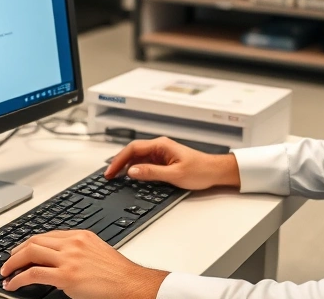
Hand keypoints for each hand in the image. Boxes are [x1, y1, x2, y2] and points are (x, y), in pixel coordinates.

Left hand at [0, 230, 166, 298]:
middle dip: (16, 252)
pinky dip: (19, 279)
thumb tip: (60, 260)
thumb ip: (78, 252)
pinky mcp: (65, 276)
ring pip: (30, 254)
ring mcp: (68, 258)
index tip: (21, 251)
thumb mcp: (96, 252)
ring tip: (6, 273)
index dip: (29, 244)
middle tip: (8, 261)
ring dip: (13, 264)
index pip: (47, 235)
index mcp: (80, 236)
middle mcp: (72, 243)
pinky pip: (34, 274)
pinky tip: (13, 284)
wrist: (129, 283)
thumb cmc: (117, 273)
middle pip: (35, 241)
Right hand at [104, 136, 239, 190]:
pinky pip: (145, 163)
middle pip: (132, 152)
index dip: (118, 160)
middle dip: (118, 163)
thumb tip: (132, 171)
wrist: (215, 172)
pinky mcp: (164, 161)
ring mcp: (161, 154)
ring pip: (138, 158)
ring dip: (126, 166)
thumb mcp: (174, 174)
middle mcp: (159, 147)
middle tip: (108, 176)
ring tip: (115, 177)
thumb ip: (152, 173)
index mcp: (161, 145)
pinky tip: (131, 177)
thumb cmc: (200, 170)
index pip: (133, 149)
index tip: (110, 172)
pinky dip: (135, 169)